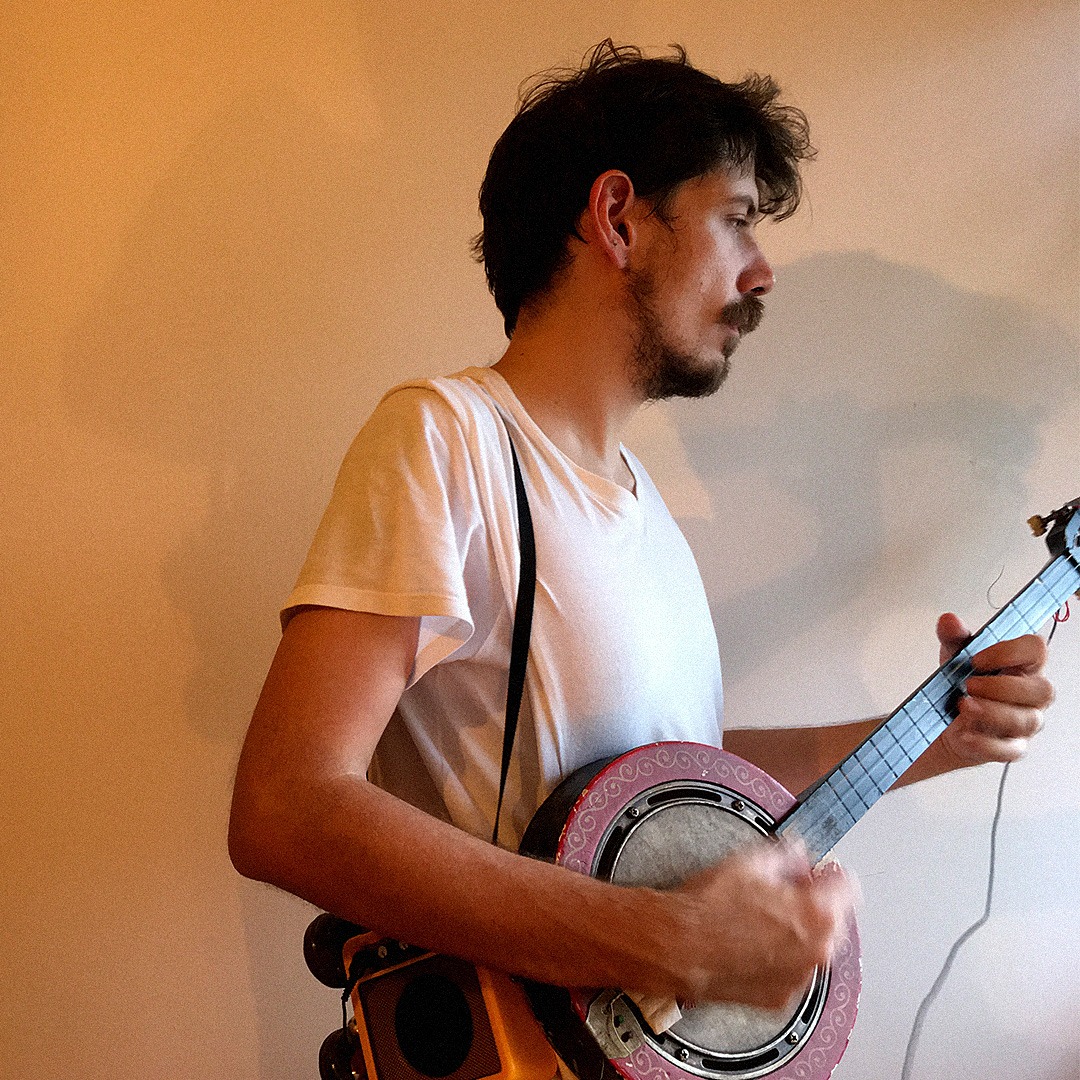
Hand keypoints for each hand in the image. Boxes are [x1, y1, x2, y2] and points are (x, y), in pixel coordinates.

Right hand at [668, 840, 854, 1009]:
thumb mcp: (750, 861)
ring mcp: (799, 978)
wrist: (677, 946)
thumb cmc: (708, 908)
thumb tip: (798, 855)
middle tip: (784, 889)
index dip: (828, 871)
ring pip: (813, 947)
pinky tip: (751, 942)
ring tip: (761, 917)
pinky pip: (792, 971)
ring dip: (798, 932)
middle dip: (814, 902)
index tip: (816, 870)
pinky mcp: (779, 997)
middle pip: (834, 919)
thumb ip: (787, 855)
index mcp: (817, 914)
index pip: (848, 886)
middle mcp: (816, 951)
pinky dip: (780, 957)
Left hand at [934, 612, 1053, 766]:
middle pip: (1042, 690)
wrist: (945, 719)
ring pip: (1025, 720)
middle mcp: (1031, 695)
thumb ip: (953, 637)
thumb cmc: (961, 684)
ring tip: (963, 706)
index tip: (977, 659)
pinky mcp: (1011, 748)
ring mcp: (1024, 723)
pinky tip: (966, 735)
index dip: (1010, 652)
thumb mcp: (954, 655)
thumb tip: (949, 620)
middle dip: (1002, 687)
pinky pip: (1008, 750)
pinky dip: (985, 743)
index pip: (1037, 651)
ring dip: (992, 712)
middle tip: (968, 685)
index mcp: (1023, 666)